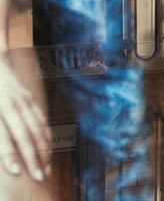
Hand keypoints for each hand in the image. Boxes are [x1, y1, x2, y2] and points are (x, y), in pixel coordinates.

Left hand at [0, 54, 48, 181]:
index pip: (4, 136)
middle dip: (33, 157)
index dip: (10, 154)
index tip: (16, 171)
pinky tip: (48, 149)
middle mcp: (13, 104)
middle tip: (39, 176)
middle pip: (25, 135)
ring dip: (43, 150)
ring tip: (46, 168)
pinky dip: (46, 136)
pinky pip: (41, 120)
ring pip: (37, 128)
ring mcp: (24, 100)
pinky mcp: (30, 99)